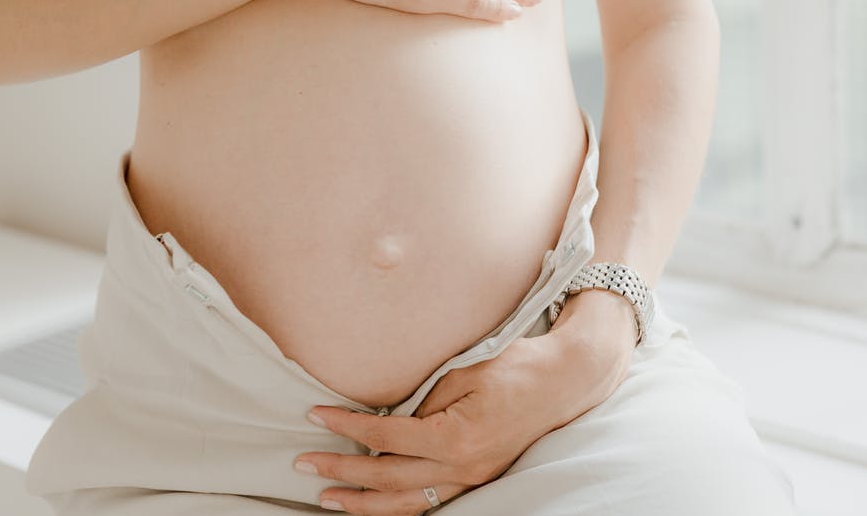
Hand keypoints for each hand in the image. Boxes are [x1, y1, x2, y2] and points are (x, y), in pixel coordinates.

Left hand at [293, 297, 632, 515]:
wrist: (564, 380)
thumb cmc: (515, 365)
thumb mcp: (463, 371)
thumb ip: (422, 398)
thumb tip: (385, 416)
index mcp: (456, 437)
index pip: (386, 436)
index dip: (347, 427)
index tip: (315, 417)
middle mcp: (463, 467)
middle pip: (388, 477)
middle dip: (341, 473)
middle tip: (303, 465)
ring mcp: (472, 478)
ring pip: (407, 503)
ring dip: (363, 503)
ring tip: (326, 498)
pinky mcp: (477, 479)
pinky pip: (429, 502)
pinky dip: (396, 505)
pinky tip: (372, 503)